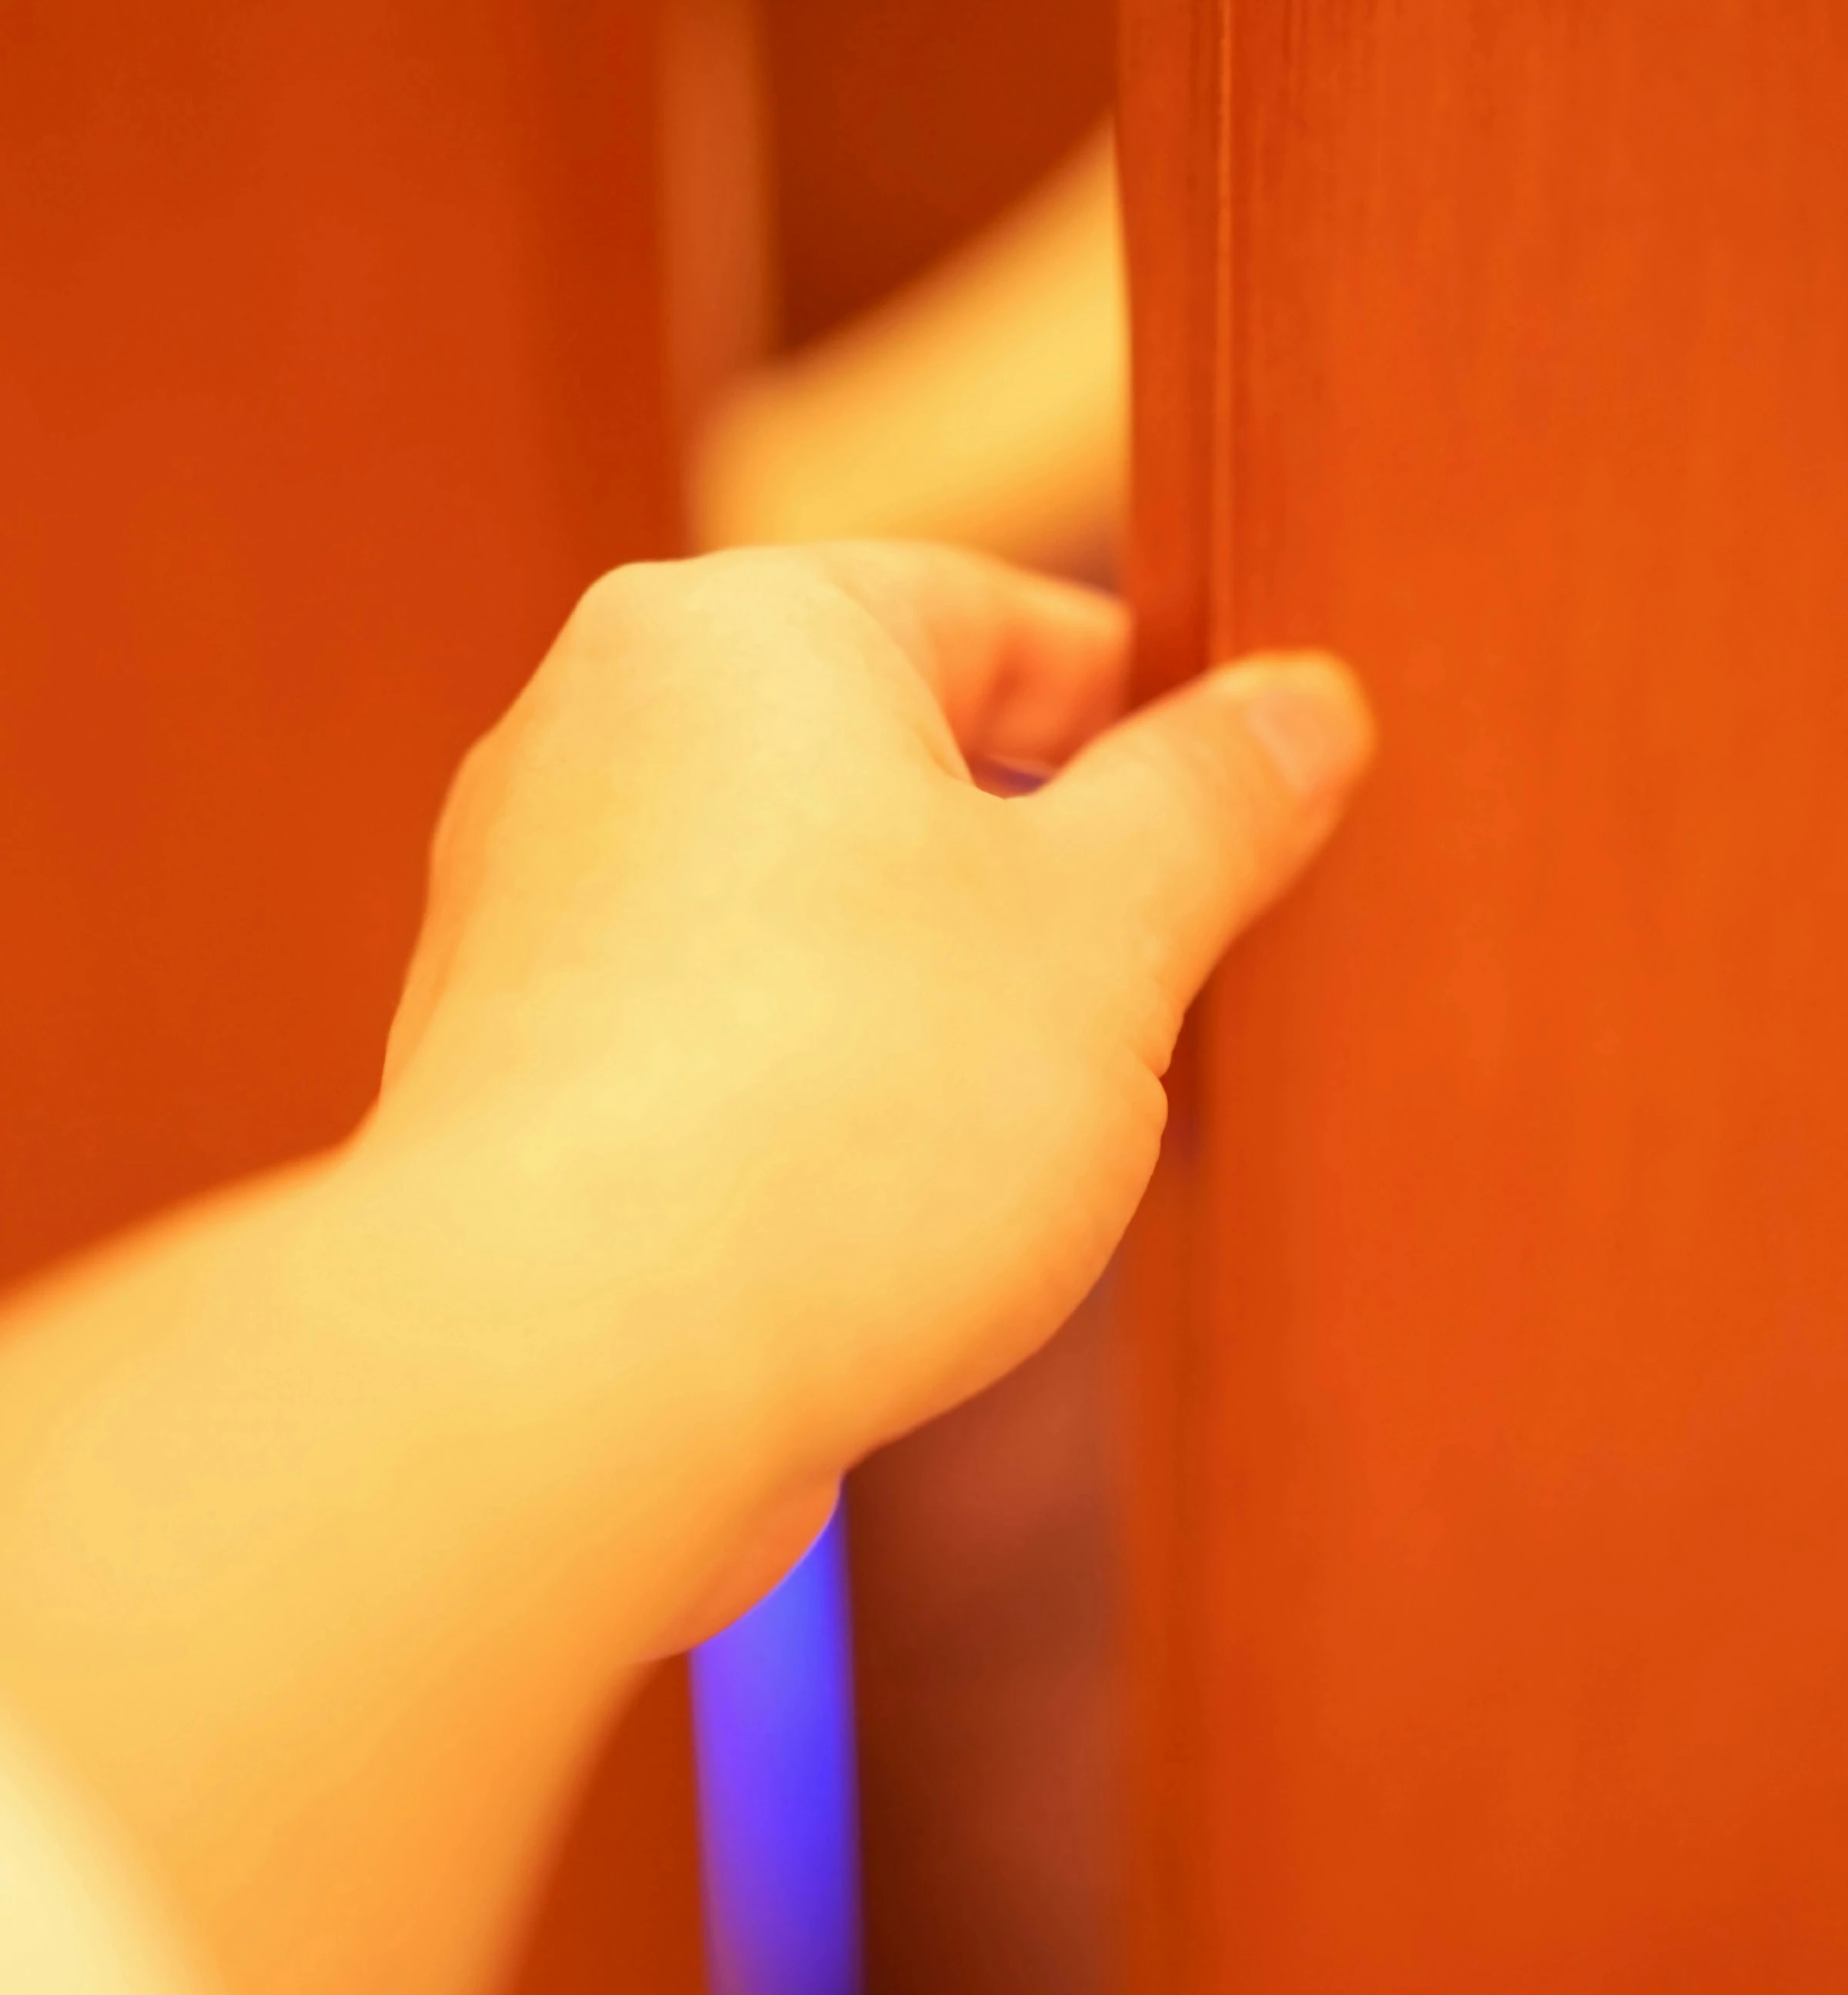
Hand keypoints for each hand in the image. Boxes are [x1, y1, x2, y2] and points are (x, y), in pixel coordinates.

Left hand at [365, 542, 1371, 1507]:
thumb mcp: (1103, 929)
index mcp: (734, 636)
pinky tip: (889, 1217)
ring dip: (938, 1011)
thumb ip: (1212, 799)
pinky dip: (822, 1100)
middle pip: (891, 773)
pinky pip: (720, 1042)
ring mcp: (532, 916)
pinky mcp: (516, 1080)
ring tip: (1020, 1140)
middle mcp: (595, 742)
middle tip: (1159, 1003)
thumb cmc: (839, 1114)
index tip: (1255, 817)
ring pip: (807, 923)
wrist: (569, 1376)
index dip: (1152, 718)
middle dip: (1041, 887)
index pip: (997, 618)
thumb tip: (1304, 705)